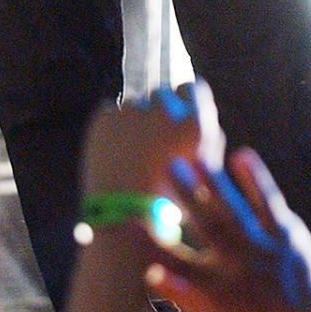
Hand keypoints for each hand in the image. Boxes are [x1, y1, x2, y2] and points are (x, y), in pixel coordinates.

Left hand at [82, 82, 224, 198]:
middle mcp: (164, 112)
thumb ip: (207, 144)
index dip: (189, 102)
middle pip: (163, 94)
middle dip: (160, 111)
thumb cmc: (169, 208)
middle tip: (154, 141)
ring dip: (135, 121)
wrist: (120, 223)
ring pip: (135, 105)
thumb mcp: (203, 179)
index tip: (181, 117)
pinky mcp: (103, 119)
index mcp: (194, 126)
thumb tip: (202, 121)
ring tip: (131, 153)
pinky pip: (110, 114)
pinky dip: (113, 128)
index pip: (195, 88)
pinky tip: (115, 153)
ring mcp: (130, 113)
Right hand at [144, 145, 310, 311]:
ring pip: (239, 213)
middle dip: (190, 198)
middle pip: (211, 230)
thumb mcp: (213, 305)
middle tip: (169, 166)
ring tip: (198, 157)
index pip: (179, 268)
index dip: (153, 248)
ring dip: (218, 184)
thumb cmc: (249, 307)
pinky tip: (240, 155)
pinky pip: (269, 202)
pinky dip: (255, 179)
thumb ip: (182, 290)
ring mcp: (265, 249)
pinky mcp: (287, 233)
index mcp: (217, 290)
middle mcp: (242, 269)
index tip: (130, 224)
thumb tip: (149, 272)